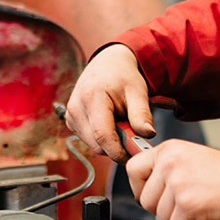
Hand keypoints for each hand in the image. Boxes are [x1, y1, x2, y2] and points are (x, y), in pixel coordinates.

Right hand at [65, 43, 154, 161]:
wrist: (108, 63)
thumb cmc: (123, 76)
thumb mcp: (138, 91)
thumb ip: (142, 114)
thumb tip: (148, 135)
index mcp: (92, 97)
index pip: (103, 136)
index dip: (118, 151)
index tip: (133, 156)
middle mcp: (76, 108)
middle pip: (97, 144)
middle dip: (117, 146)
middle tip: (132, 135)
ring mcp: (71, 115)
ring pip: (92, 145)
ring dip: (109, 142)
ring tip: (121, 122)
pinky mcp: (70, 121)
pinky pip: (88, 140)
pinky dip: (101, 138)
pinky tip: (110, 122)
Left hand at [127, 140, 219, 219]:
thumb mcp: (189, 157)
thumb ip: (165, 167)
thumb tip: (143, 186)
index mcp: (169, 150)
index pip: (133, 168)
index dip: (140, 186)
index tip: (153, 192)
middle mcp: (170, 164)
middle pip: (145, 199)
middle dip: (164, 207)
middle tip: (186, 200)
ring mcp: (178, 184)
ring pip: (160, 216)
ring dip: (179, 217)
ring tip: (199, 203)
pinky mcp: (188, 204)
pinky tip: (204, 213)